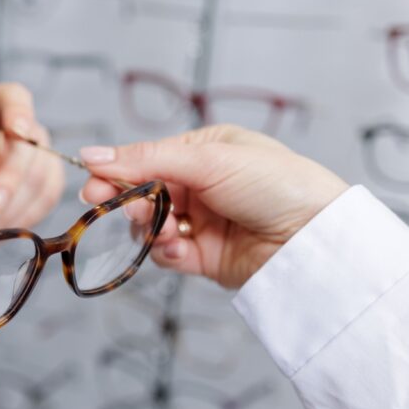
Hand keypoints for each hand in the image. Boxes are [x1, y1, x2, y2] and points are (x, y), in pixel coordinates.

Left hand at [0, 83, 65, 244]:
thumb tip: (4, 141)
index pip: (12, 96)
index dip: (17, 110)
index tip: (16, 132)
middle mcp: (18, 125)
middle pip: (29, 145)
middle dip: (10, 180)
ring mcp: (39, 152)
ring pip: (40, 176)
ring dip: (11, 208)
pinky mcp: (49, 180)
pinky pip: (47, 198)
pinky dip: (22, 218)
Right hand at [79, 125, 348, 288]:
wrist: (316, 239)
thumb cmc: (276, 183)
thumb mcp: (208, 161)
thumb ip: (145, 160)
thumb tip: (92, 154)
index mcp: (206, 152)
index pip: (147, 159)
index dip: (117, 172)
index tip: (92, 186)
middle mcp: (202, 185)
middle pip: (143, 194)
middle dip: (129, 202)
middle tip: (120, 209)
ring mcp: (203, 222)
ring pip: (150, 226)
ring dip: (150, 229)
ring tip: (167, 231)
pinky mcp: (206, 257)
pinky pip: (167, 254)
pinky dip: (166, 252)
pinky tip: (181, 248)